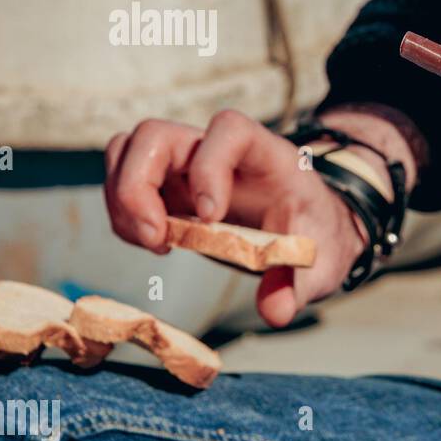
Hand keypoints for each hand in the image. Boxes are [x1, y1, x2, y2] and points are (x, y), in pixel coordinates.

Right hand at [103, 108, 413, 326]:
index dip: (210, 165)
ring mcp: (187, 165)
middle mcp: (218, 150)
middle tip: (158, 240)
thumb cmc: (315, 235)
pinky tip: (156, 244)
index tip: (211, 216)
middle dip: (138, 187)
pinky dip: (124, 216)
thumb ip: (298, 285)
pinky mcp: (168, 186)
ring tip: (154, 243)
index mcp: (266, 156)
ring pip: (128, 151)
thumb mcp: (319, 264)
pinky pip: (124, 183)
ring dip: (122, 200)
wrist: (310, 230)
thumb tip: (276, 313)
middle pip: (155, 133)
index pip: (229, 128)